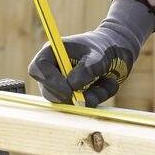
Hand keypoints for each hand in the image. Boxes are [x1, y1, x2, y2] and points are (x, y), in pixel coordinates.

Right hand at [28, 0, 154, 106]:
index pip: (37, 69)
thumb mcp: (98, 56)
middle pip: (48, 92)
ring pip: (66, 102)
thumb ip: (86, 69)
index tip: (68, 90)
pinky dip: (97, 98)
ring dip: (89, 96)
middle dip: (68, 97)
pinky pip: (82, 105)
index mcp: (52, 54)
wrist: (117, 52)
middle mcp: (53, 71)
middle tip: (86, 96)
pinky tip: (105, 85)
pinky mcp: (74, 96)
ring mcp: (62, 86)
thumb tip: (72, 87)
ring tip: (105, 82)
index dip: (50, 82)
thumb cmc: (103, 48)